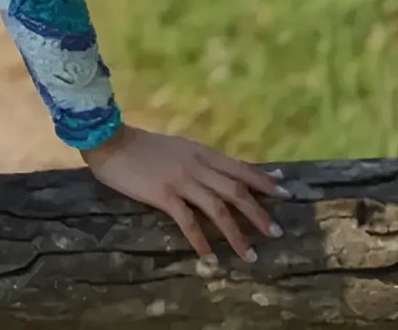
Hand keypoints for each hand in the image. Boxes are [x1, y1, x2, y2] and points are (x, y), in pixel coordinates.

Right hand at [81, 124, 289, 262]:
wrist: (110, 140)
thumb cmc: (142, 146)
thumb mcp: (178, 147)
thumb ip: (201, 159)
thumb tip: (226, 170)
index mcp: (200, 151)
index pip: (240, 168)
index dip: (264, 181)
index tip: (288, 192)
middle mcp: (195, 165)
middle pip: (236, 190)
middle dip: (259, 213)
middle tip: (276, 232)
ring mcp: (180, 179)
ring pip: (217, 209)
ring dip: (237, 234)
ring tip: (251, 255)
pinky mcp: (162, 194)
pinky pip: (187, 221)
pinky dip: (201, 240)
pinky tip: (210, 256)